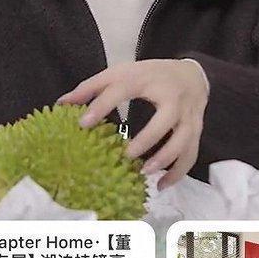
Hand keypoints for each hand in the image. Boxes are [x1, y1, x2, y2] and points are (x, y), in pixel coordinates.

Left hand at [55, 59, 207, 189]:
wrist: (193, 74)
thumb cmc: (151, 75)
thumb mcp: (122, 73)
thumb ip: (93, 86)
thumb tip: (62, 103)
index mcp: (147, 78)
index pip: (123, 89)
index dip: (102, 105)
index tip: (82, 124)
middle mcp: (171, 96)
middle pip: (165, 118)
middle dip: (148, 138)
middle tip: (126, 154)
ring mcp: (188, 115)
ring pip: (183, 139)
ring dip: (165, 158)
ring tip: (144, 172)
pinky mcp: (196, 130)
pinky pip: (191, 153)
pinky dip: (178, 172)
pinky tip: (161, 184)